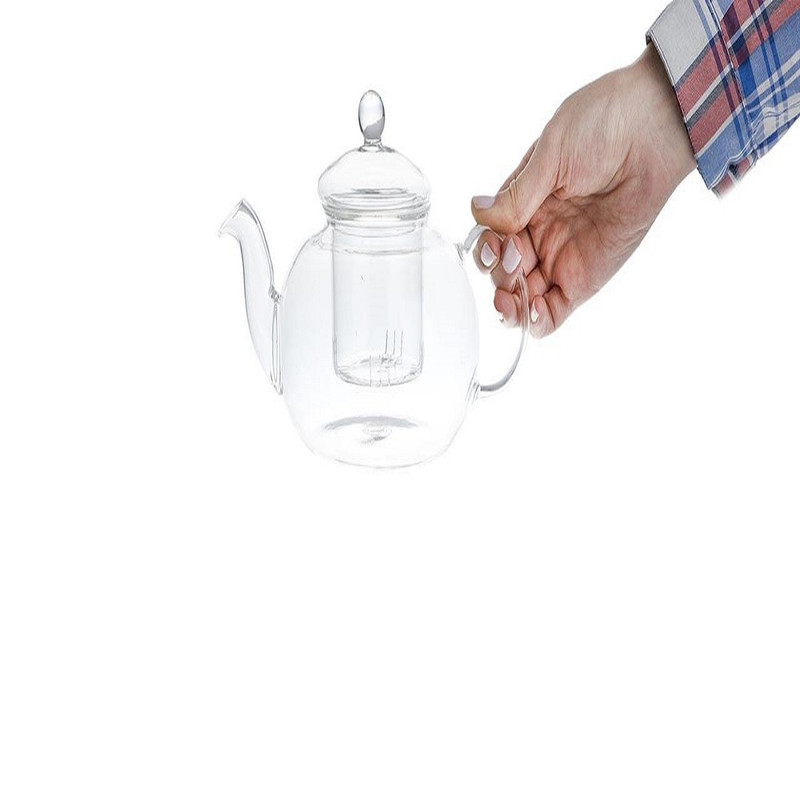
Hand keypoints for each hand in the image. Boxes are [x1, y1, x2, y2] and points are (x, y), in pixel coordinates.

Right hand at [472, 44, 695, 336]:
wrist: (656, 128)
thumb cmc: (604, 124)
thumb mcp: (551, 155)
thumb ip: (516, 196)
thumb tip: (478, 214)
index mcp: (523, 204)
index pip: (491, 239)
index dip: (487, 250)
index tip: (496, 247)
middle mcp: (539, 233)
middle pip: (503, 273)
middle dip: (499, 279)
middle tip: (511, 267)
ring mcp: (562, 257)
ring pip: (524, 296)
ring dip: (511, 306)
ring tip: (513, 303)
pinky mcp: (587, 277)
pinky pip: (555, 309)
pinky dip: (539, 321)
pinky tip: (530, 317)